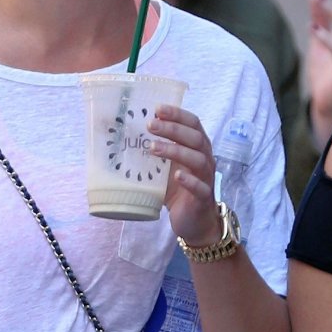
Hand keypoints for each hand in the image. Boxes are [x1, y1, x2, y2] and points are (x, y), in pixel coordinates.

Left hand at [147, 105, 220, 246]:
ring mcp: (206, 179)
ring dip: (176, 151)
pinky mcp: (203, 198)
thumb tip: (125, 135)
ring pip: (198, 160)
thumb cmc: (178, 190)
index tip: (158, 109)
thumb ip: (155, 152)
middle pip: (195, 138)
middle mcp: (205, 159)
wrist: (194, 222)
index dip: (178, 114)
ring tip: (153, 148)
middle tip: (151, 125)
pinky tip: (177, 176)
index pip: (193, 124)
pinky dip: (189, 180)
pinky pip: (200, 187)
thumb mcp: (165, 168)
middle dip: (173, 129)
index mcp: (197, 148)